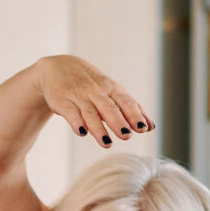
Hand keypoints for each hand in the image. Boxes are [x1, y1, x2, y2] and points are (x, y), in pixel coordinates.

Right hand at [34, 55, 153, 148]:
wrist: (58, 67)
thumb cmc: (91, 84)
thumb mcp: (112, 92)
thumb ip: (130, 109)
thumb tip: (151, 127)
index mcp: (111, 88)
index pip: (125, 102)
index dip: (134, 115)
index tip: (143, 128)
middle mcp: (96, 91)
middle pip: (109, 108)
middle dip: (118, 122)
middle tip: (126, 136)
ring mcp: (78, 96)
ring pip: (90, 113)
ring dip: (98, 128)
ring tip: (107, 143)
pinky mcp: (61, 101)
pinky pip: (70, 112)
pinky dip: (76, 122)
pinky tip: (82, 133)